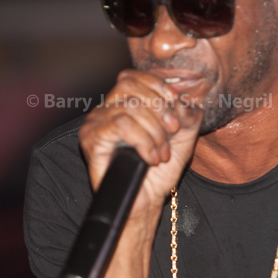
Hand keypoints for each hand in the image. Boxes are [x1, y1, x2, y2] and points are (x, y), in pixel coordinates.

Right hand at [78, 69, 202, 220]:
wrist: (146, 200)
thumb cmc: (159, 170)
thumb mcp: (183, 136)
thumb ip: (187, 113)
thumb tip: (183, 100)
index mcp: (122, 103)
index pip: (132, 76)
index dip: (156, 85)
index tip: (175, 105)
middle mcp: (105, 110)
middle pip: (129, 85)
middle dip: (158, 108)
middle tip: (172, 131)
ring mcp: (95, 123)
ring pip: (129, 107)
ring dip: (154, 131)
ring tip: (161, 153)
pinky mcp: (91, 139)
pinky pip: (120, 125)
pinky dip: (143, 140)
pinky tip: (150, 158)